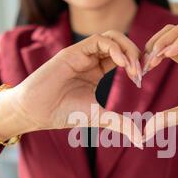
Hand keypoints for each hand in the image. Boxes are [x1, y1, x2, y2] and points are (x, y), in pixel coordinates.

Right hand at [11, 30, 143, 146]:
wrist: (36, 112)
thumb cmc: (64, 113)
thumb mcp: (100, 118)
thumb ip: (121, 124)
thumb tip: (141, 140)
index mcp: (98, 71)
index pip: (123, 58)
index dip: (136, 64)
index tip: (141, 80)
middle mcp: (91, 59)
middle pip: (120, 43)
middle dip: (135, 53)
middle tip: (140, 72)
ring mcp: (82, 54)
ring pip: (112, 37)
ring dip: (127, 48)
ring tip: (133, 68)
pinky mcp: (73, 52)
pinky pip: (99, 40)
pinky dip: (114, 48)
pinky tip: (122, 64)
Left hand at [142, 24, 177, 140]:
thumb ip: (167, 118)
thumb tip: (145, 131)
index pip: (167, 49)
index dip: (152, 56)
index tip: (141, 71)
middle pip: (171, 35)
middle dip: (154, 44)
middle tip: (144, 62)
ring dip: (164, 41)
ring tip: (153, 56)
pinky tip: (168, 53)